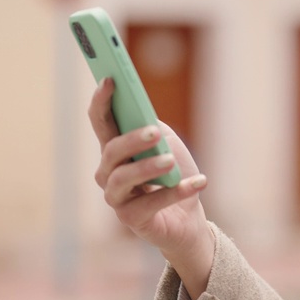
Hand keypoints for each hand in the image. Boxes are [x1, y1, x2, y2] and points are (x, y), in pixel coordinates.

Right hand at [88, 78, 214, 295]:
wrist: (188, 217)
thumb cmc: (174, 174)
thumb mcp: (167, 144)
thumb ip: (152, 127)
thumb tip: (145, 119)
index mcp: (114, 148)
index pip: (100, 121)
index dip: (101, 101)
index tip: (111, 79)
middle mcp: (108, 173)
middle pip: (111, 151)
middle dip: (131, 139)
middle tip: (155, 131)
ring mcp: (117, 198)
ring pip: (122, 179)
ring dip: (148, 168)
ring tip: (170, 161)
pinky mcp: (132, 220)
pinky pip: (151, 205)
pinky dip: (176, 192)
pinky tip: (198, 182)